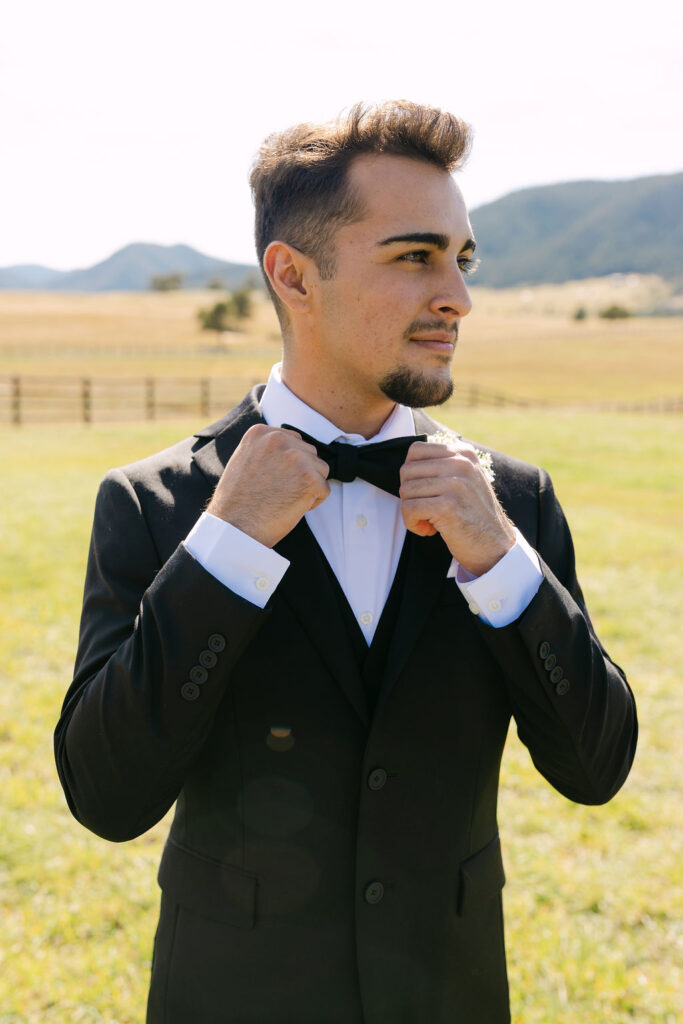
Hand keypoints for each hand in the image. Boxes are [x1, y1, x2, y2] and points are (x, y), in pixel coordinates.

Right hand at [206, 424, 329, 546]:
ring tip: (284, 499)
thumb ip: (267, 449)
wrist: (234, 527)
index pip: (294, 440)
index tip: (273, 479)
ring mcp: (295, 457)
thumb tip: (293, 448)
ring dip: (308, 486)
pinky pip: (324, 489)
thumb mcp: (244, 460)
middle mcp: (278, 439)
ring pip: (320, 469)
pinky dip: (312, 503)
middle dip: (301, 473)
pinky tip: (290, 508)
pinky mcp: (309, 478)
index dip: (289, 464)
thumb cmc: (237, 501)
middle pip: (309, 453)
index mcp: (260, 432)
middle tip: (278, 492)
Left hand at [399, 440, 515, 576]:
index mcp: (464, 454)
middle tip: (424, 511)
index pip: (416, 451)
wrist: (495, 546)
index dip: (411, 475)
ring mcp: (455, 484)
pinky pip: (409, 509)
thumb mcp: (465, 480)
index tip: (423, 493)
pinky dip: (412, 523)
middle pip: (407, 471)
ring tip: (429, 522)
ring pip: (405, 490)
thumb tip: (408, 463)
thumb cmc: (473, 515)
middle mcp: (461, 464)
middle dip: (408, 495)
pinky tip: (428, 530)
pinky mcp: (447, 506)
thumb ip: (443, 466)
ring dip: (410, 512)